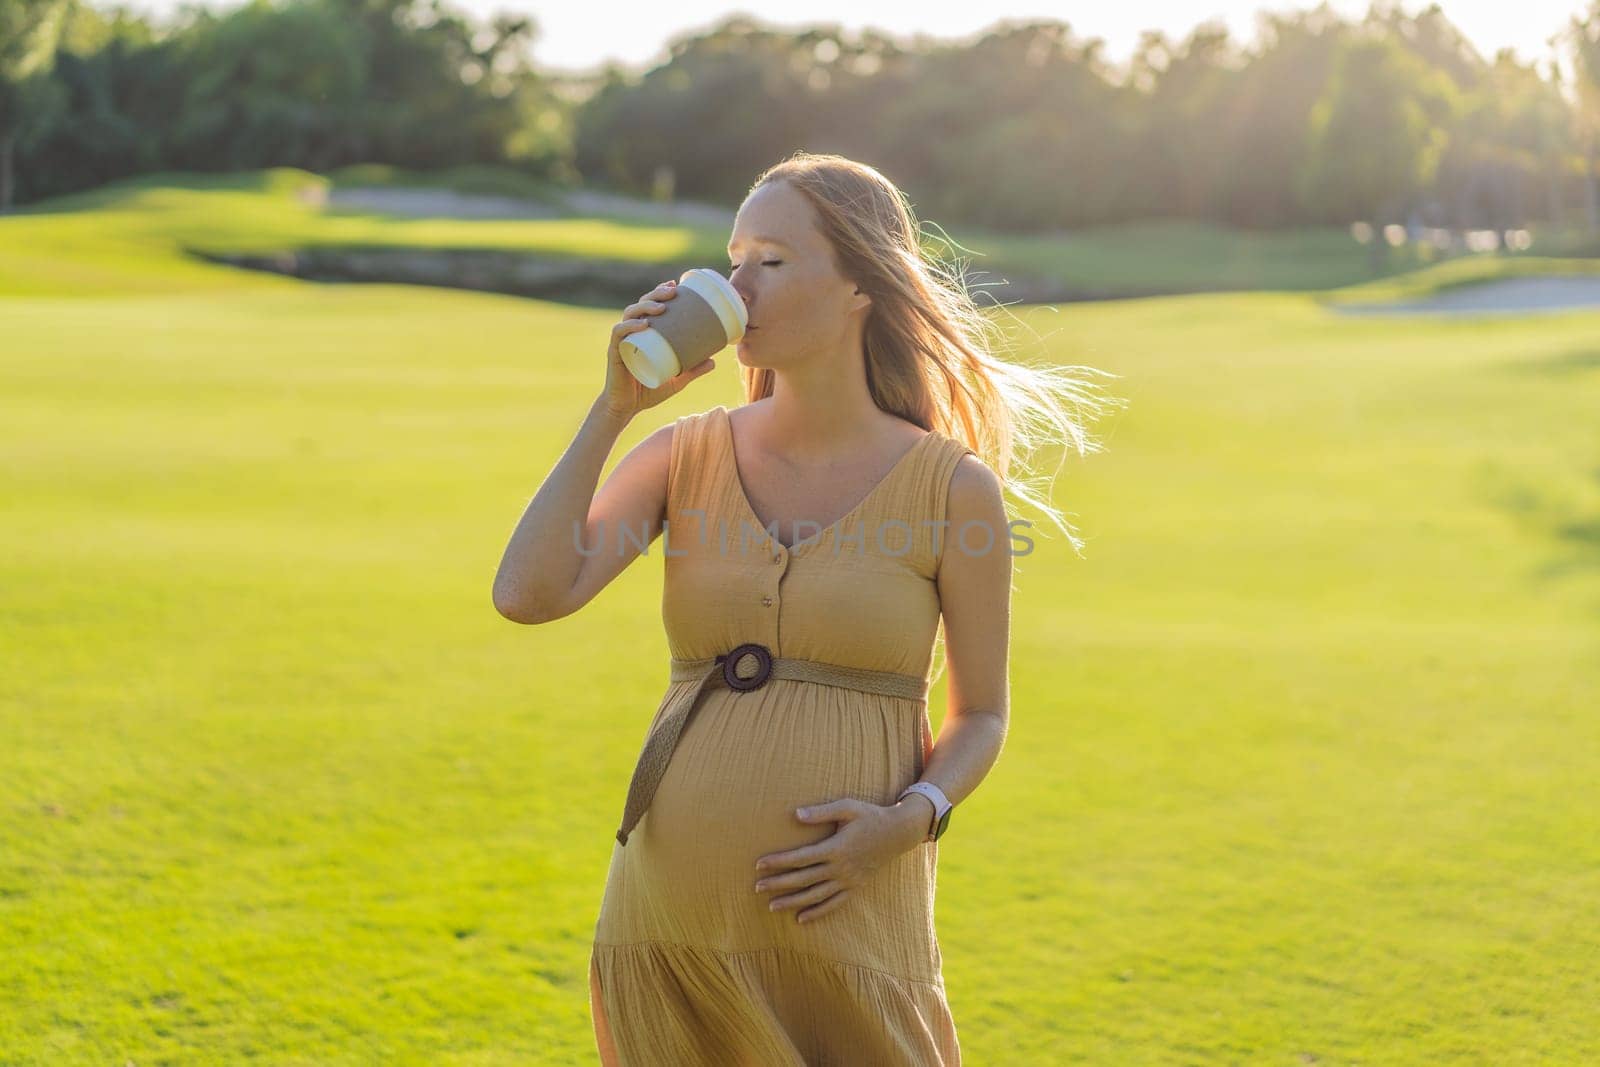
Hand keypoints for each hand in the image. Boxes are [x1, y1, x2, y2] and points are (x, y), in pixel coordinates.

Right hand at [600, 278, 716, 422]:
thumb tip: (714, 361)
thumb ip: (693, 370)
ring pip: (630, 314)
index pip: (649, 306)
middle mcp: (631, 333)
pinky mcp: (615, 352)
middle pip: (641, 304)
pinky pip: (620, 333)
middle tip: (673, 291)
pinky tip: (644, 324)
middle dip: (656, 293)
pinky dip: (630, 326)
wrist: (627, 408)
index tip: (676, 284)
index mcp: (643, 334)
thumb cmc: (648, 391)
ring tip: (661, 307)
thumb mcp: (676, 380)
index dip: (659, 292)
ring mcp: (622, 341)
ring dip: (645, 306)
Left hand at [753, 798, 928, 924]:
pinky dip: (817, 912)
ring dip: (792, 902)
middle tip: (756, 888)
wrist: (898, 833)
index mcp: (835, 848)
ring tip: (771, 907)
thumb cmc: (870, 816)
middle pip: (803, 879)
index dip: (779, 862)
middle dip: (778, 884)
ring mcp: (848, 881)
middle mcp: (840, 868)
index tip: (759, 865)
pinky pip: (834, 904)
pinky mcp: (855, 887)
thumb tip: (795, 814)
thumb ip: (821, 812)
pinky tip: (801, 918)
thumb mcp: (847, 807)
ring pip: (815, 896)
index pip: (800, 857)